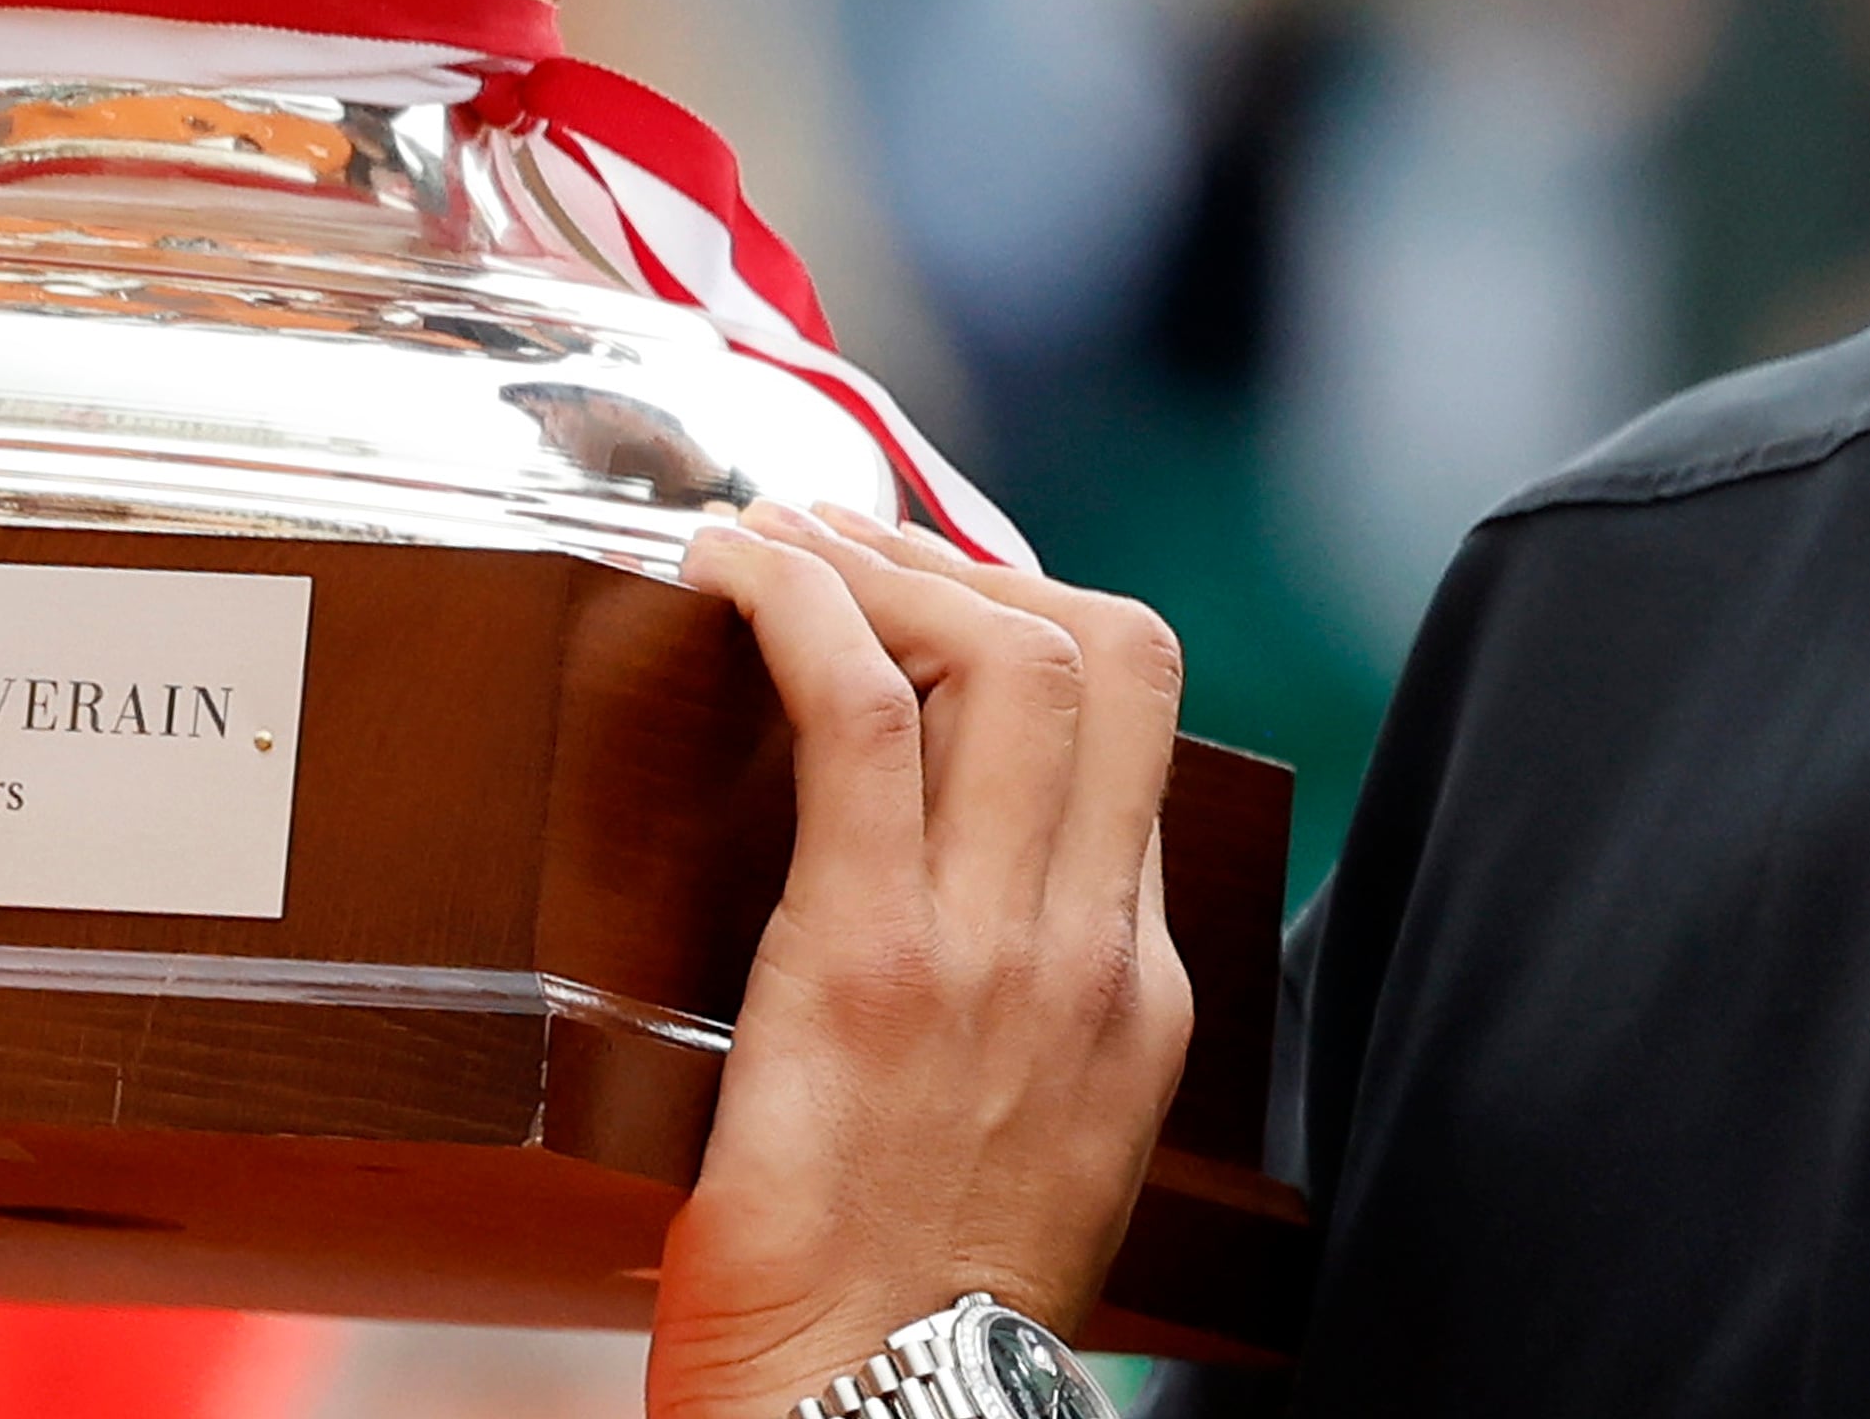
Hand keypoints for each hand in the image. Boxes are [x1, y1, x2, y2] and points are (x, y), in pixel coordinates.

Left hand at [657, 502, 1196, 1418]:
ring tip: (780, 543)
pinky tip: (735, 575)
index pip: (1135, 731)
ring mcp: (990, 952)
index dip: (1030, 623)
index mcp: (1132, 995)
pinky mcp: (864, 965)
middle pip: (1102, 652)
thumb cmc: (909, 1326)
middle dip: (969, 563)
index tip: (931, 602)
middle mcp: (1086, 951)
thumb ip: (1019, 1018)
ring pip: (999, 654)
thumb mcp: (1031, 1156)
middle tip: (851, 546)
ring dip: (880, 561)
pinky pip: (859, 718)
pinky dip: (799, 609)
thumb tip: (940, 912)